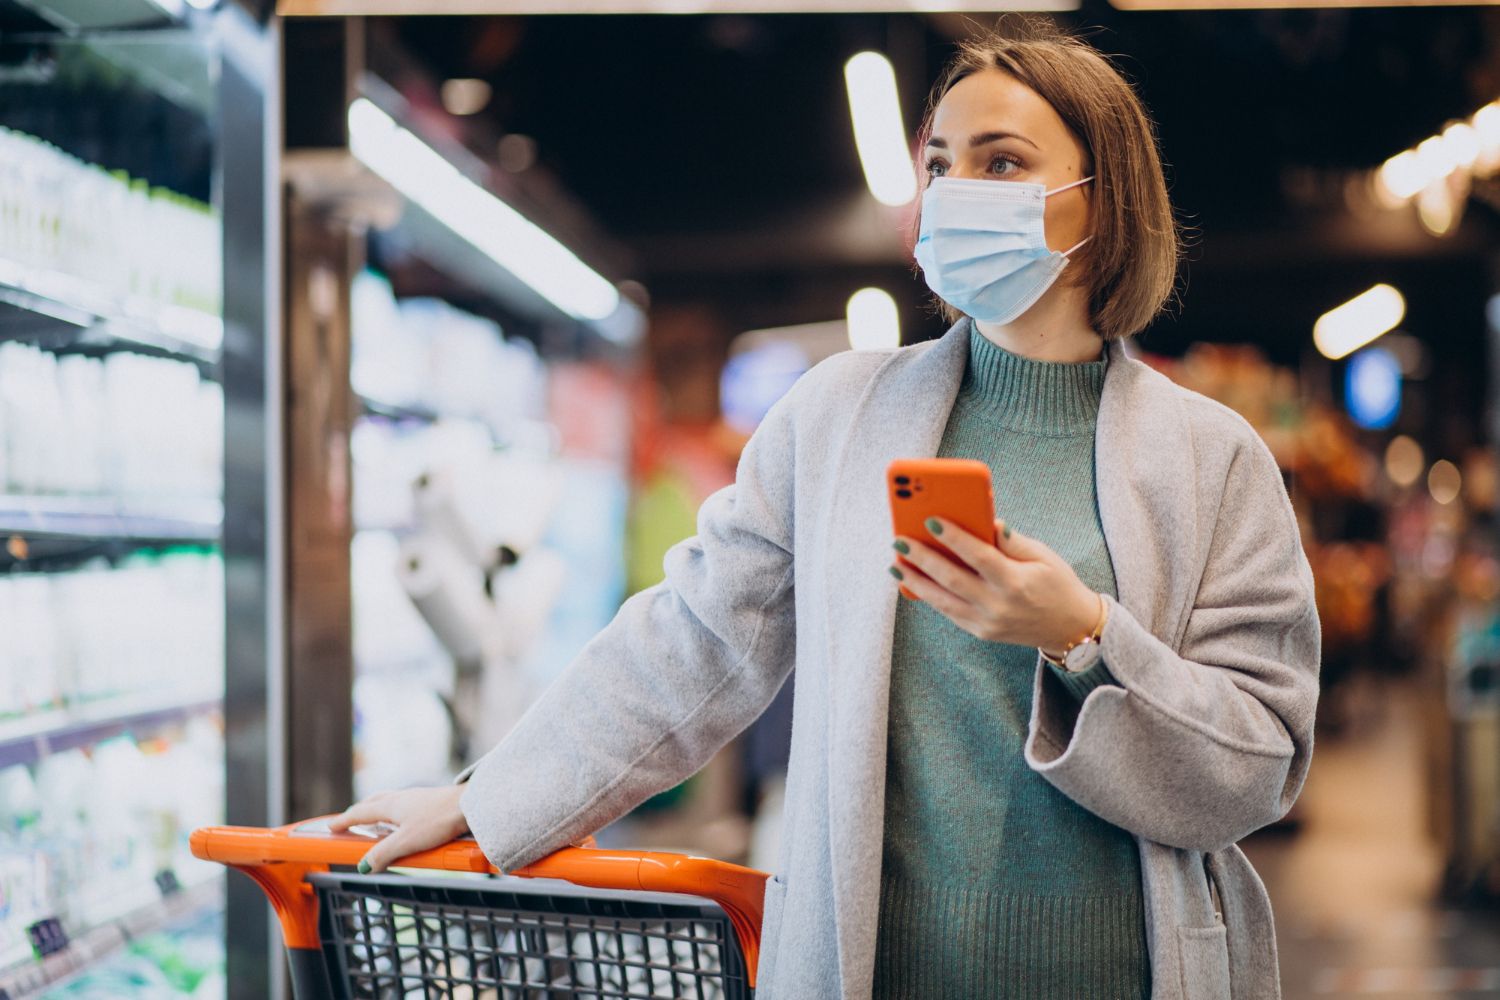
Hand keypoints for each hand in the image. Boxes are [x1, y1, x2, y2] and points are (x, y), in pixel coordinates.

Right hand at [329, 784, 469, 873]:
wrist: (470, 804)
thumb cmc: (438, 820)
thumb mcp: (406, 842)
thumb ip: (384, 854)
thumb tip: (363, 867)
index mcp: (390, 805)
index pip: (360, 812)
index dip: (344, 821)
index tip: (331, 826)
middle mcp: (401, 798)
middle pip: (374, 802)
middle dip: (360, 811)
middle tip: (351, 820)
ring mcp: (417, 798)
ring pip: (390, 802)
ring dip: (378, 810)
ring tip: (375, 821)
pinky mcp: (431, 802)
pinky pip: (405, 806)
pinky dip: (395, 813)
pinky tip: (404, 821)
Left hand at [892, 517, 1099, 653]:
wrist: (1071, 628)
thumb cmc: (1057, 584)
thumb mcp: (1043, 556)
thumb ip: (1012, 540)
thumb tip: (987, 520)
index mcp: (1017, 582)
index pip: (979, 556)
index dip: (954, 538)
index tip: (931, 521)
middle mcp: (999, 605)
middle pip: (952, 579)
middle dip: (923, 559)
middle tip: (899, 541)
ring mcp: (988, 623)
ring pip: (943, 601)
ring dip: (915, 581)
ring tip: (895, 564)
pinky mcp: (981, 633)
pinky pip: (949, 612)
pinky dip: (929, 596)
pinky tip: (913, 581)